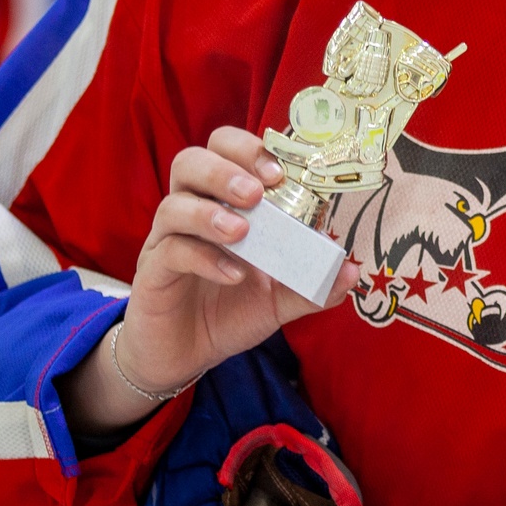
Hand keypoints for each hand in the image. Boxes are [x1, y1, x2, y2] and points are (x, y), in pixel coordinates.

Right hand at [66, 128, 364, 435]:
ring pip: (173, 204)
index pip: (225, 150)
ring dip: (209, 212)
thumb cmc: (229, 311)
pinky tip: (234, 275)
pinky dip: (204, 258)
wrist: (185, 355)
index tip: (281, 171)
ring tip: (242, 232)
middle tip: (257, 193)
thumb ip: (313, 282)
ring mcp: (166, 239)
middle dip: (225, 168)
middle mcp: (189, 211)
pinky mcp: (153, 272)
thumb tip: (352, 272)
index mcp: (221, 201)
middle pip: (190, 162)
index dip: (250, 149)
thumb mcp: (280, 298)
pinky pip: (170, 251)